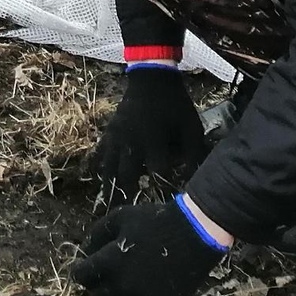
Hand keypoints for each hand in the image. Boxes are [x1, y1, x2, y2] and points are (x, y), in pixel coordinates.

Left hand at [72, 198, 224, 295]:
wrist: (194, 233)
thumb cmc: (155, 222)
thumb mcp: (121, 217)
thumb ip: (98, 233)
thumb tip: (85, 249)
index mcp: (109, 262)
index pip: (81, 276)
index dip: (82, 270)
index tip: (88, 268)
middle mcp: (121, 286)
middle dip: (97, 287)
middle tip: (105, 279)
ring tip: (121, 290)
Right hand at [90, 67, 210, 201]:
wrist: (151, 78)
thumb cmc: (175, 105)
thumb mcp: (191, 127)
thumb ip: (194, 154)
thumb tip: (196, 181)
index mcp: (153, 140)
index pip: (157, 173)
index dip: (162, 191)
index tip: (166, 208)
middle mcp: (131, 142)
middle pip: (125, 176)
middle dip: (127, 197)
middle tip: (126, 217)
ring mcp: (117, 137)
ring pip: (109, 168)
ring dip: (110, 188)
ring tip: (108, 208)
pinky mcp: (110, 133)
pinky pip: (100, 154)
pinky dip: (99, 169)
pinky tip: (99, 182)